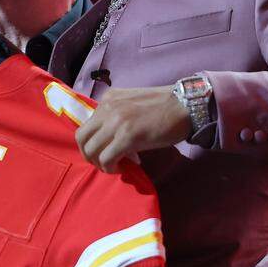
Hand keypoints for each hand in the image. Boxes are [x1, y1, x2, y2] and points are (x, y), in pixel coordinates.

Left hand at [75, 86, 189, 172]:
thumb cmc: (164, 107)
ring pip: (91, 149)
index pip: (87, 124)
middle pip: (82, 137)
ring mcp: (116, 121)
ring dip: (99, 163)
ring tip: (112, 166)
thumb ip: (117, 115)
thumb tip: (110, 139)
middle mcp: (107, 107)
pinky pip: (106, 158)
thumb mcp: (133, 104)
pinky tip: (120, 168)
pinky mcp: (127, 136)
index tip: (105, 151)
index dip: (93, 142)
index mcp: (108, 98)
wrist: (185, 106)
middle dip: (88, 154)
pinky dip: (110, 167)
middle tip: (102, 163)